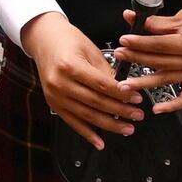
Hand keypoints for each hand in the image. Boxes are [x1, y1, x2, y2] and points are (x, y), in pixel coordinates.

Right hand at [26, 10, 143, 144]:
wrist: (44, 40)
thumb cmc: (67, 40)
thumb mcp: (90, 49)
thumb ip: (106, 71)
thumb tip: (123, 90)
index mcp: (70, 66)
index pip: (101, 85)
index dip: (121, 94)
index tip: (136, 98)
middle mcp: (60, 83)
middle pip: (96, 102)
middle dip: (119, 111)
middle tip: (137, 115)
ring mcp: (55, 96)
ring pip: (86, 115)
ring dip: (108, 125)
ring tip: (126, 128)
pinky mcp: (54, 104)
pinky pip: (73, 122)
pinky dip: (87, 133)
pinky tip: (100, 141)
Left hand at [118, 0, 181, 105]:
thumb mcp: (180, 17)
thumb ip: (154, 23)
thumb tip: (130, 18)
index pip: (160, 46)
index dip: (140, 43)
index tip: (124, 40)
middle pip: (161, 62)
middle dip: (137, 59)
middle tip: (119, 55)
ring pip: (168, 80)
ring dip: (145, 82)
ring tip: (125, 84)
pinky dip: (172, 105)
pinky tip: (156, 108)